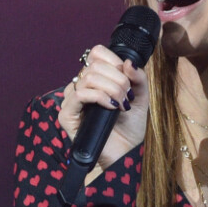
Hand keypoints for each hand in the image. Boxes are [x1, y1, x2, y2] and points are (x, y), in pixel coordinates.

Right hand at [58, 45, 149, 176]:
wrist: (124, 153)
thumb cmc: (130, 125)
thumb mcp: (140, 96)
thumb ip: (138, 77)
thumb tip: (128, 62)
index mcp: (97, 77)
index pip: (97, 53)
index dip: (114, 60)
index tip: (127, 77)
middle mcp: (82, 85)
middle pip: (95, 65)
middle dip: (118, 79)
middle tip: (127, 96)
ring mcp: (73, 100)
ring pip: (88, 77)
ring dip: (111, 88)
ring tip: (121, 104)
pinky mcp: (67, 115)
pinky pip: (79, 94)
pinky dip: (99, 97)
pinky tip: (110, 107)